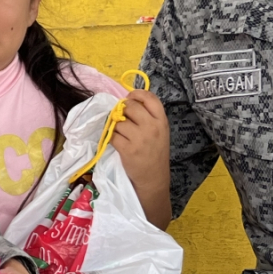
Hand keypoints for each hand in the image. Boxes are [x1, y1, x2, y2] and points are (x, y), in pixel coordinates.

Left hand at [110, 89, 171, 228]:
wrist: (153, 179)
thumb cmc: (154, 154)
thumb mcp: (159, 132)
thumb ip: (148, 117)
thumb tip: (126, 102)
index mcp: (162, 121)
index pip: (150, 97)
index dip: (136, 94)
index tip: (129, 98)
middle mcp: (152, 127)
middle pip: (130, 106)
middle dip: (122, 111)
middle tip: (122, 120)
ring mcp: (140, 138)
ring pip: (118, 121)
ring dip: (115, 126)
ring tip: (122, 135)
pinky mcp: (128, 149)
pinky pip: (112, 135)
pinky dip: (111, 138)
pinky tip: (117, 144)